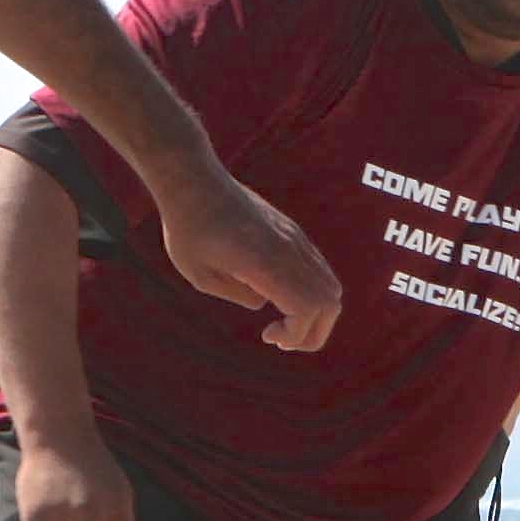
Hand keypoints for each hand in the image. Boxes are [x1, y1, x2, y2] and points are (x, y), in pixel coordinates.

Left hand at [155, 165, 343, 350]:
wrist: (194, 182)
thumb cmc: (188, 229)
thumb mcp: (201, 276)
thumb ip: (239, 295)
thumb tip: (265, 302)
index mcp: (264, 262)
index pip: (307, 308)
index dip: (296, 335)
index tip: (267, 336)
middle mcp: (287, 248)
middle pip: (330, 302)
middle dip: (312, 333)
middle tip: (280, 339)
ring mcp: (294, 238)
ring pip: (330, 286)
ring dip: (314, 314)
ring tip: (283, 322)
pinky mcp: (292, 231)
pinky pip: (319, 269)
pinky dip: (311, 294)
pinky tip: (280, 296)